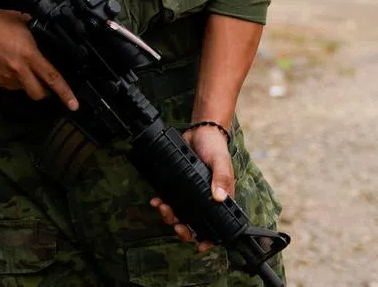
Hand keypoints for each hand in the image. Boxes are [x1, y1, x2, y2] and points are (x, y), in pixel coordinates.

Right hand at [0, 1, 77, 110]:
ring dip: (25, 83)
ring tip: (19, 66)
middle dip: (44, 92)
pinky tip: (5, 64)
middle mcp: (18, 69)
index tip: (73, 104)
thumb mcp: (22, 21)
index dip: (65, 93)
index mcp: (29, 54)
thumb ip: (33, 31)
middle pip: (38, 93)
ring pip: (21, 89)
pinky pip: (6, 84)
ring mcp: (4, 76)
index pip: (52, 78)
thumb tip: (39, 32)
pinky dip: (10, 78)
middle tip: (46, 85)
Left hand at [149, 124, 234, 251]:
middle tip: (176, 225)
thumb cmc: (215, 147)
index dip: (209, 238)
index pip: (217, 224)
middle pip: (194, 224)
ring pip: (180, 214)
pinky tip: (155, 200)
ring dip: (169, 216)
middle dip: (183, 229)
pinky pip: (169, 200)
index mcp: (220, 198)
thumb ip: (221, 178)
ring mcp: (190, 193)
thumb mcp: (220, 161)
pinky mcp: (178, 185)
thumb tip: (219, 198)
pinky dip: (161, 203)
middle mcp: (205, 199)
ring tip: (163, 208)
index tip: (199, 245)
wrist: (199, 131)